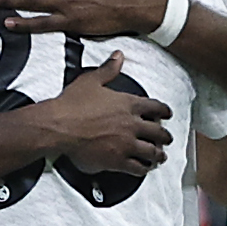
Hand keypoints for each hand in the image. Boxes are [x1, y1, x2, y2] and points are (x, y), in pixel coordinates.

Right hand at [28, 53, 171, 175]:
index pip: (155, 107)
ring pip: (151, 152)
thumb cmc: (72, 105)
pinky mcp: (117, 160)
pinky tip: (144, 168)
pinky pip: (137, 167)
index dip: (164, 111)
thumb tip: (118, 56)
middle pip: (158, 132)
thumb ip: (108, 69)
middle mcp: (131, 124)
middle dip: (165, 136)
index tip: (167, 114)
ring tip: (160, 157)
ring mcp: (126, 144)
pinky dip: (143, 169)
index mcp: (128, 104)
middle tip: (167, 138)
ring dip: (158, 155)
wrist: (59, 126)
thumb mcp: (91, 80)